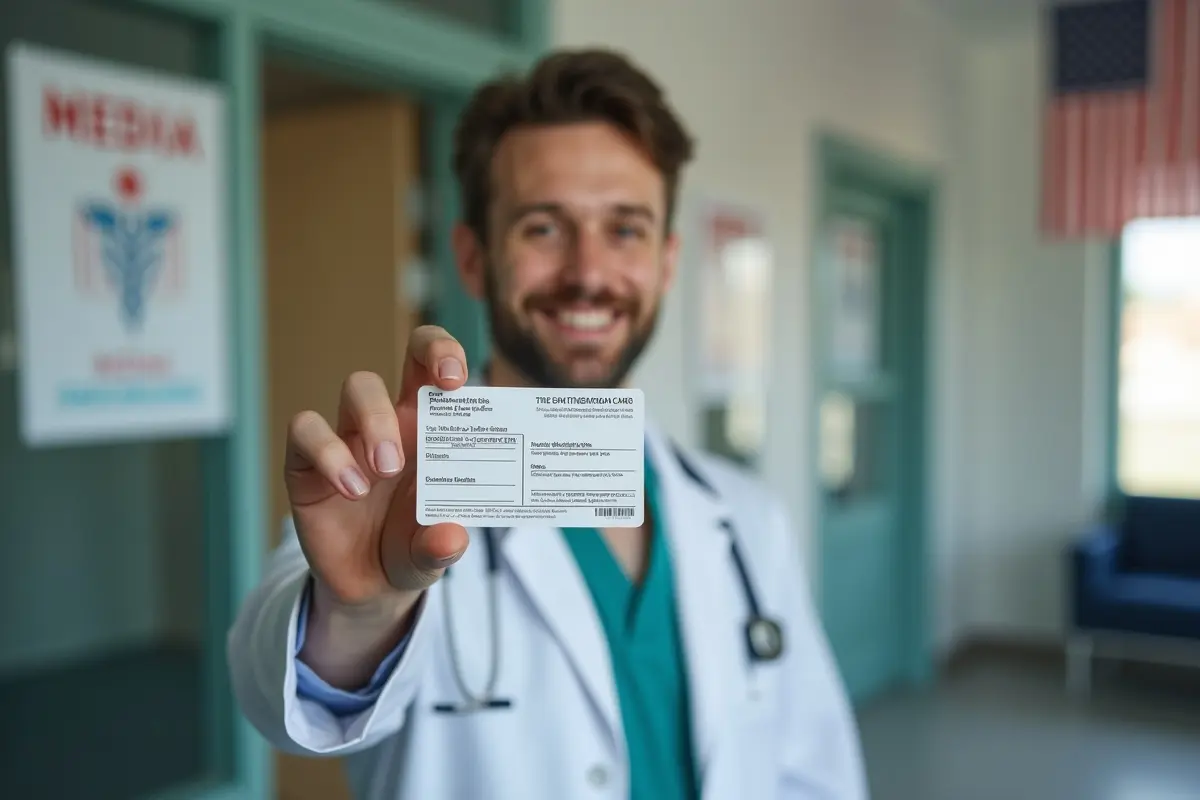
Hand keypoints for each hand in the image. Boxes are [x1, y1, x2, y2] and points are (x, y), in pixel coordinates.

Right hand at [284, 325, 470, 608]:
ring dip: (377, 420)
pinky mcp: (305, 464)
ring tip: (387, 468)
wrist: (368, 588)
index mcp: (426, 430)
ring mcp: (346, 438)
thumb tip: (452, 536)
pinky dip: (329, 454)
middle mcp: (387, 423)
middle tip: (444, 392)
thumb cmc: (411, 550)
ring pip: (356, 388)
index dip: (443, 352)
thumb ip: (442, 544)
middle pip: (399, 360)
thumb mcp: (432, 553)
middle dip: (422, 359)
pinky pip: (307, 432)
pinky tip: (351, 489)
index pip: (432, 368)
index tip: (457, 377)